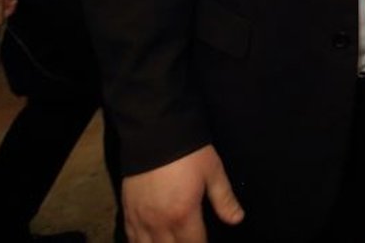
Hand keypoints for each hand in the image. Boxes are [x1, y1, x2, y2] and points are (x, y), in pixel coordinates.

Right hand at [123, 144, 243, 241]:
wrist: (155, 132)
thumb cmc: (188, 153)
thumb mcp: (213, 172)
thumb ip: (224, 199)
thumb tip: (237, 220)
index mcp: (183, 215)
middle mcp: (159, 223)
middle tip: (191, 240)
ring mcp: (140, 219)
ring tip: (173, 242)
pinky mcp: (127, 211)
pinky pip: (131, 238)